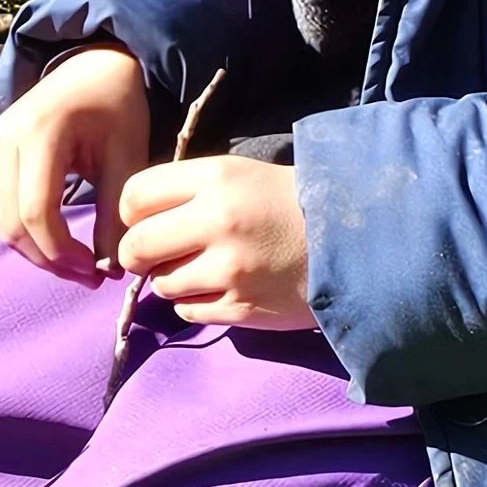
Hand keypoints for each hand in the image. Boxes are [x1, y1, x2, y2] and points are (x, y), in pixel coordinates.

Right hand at [0, 45, 151, 277]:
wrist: (93, 66)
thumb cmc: (116, 106)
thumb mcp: (126, 156)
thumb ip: (115, 213)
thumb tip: (108, 269)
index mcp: (39, 133)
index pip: (36, 213)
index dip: (63, 253)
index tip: (97, 272)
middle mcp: (4, 139)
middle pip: (12, 224)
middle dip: (49, 260)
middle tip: (88, 277)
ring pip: (2, 222)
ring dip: (37, 251)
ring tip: (77, 264)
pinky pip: (2, 208)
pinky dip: (28, 233)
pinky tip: (59, 242)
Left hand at [116, 156, 314, 328]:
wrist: (353, 241)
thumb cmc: (288, 203)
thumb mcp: (238, 175)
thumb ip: (187, 191)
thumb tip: (135, 220)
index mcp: (215, 179)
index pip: (134, 196)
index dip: (132, 212)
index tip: (146, 220)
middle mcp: (217, 222)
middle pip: (136, 246)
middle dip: (138, 254)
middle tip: (155, 254)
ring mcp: (228, 270)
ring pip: (160, 283)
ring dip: (172, 279)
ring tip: (203, 269)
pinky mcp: (240, 308)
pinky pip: (187, 311)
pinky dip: (195, 302)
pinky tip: (221, 289)